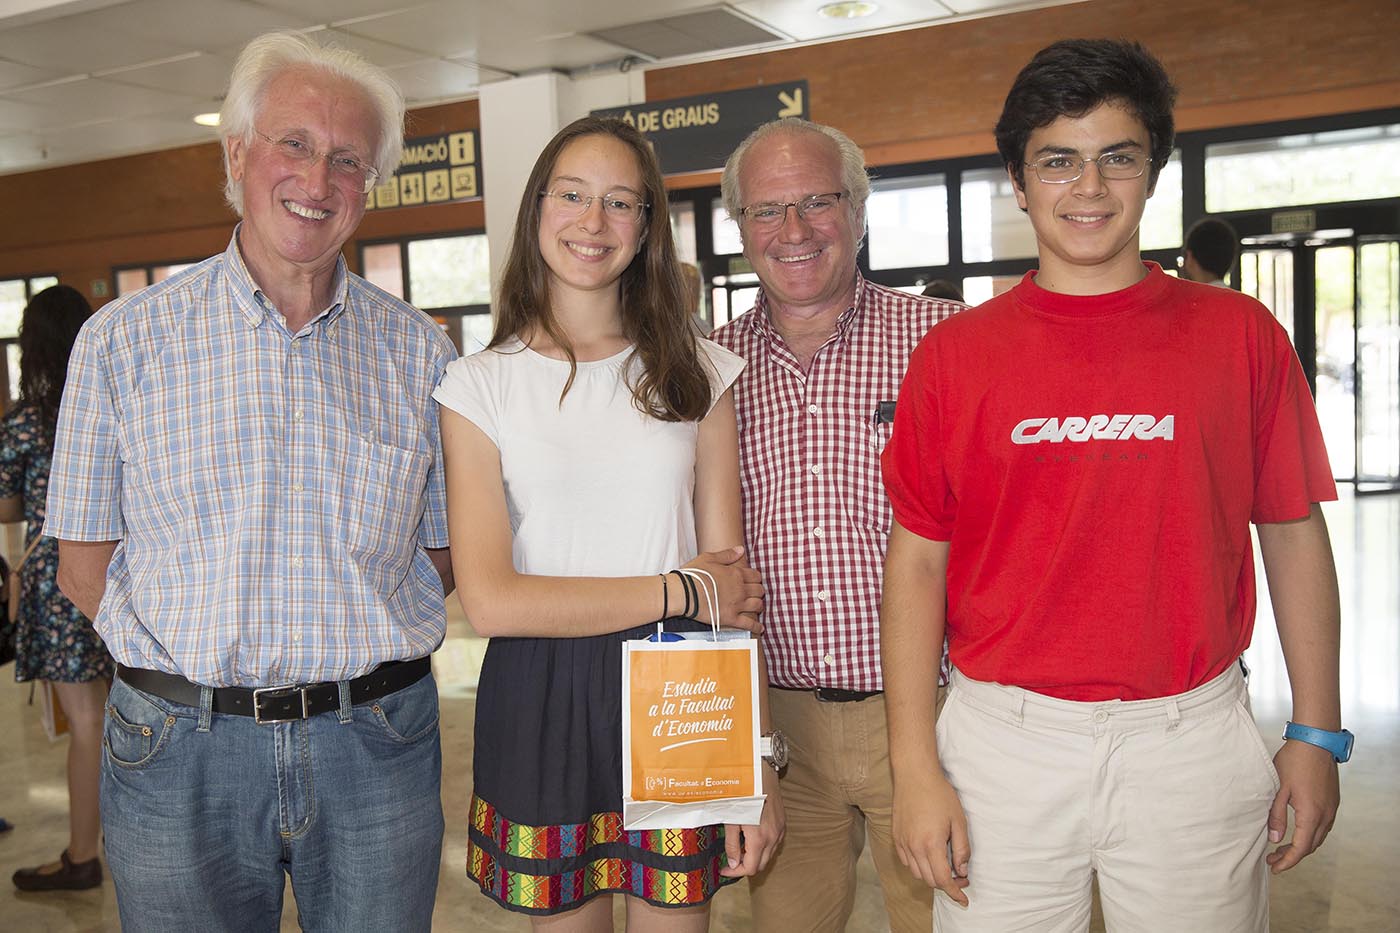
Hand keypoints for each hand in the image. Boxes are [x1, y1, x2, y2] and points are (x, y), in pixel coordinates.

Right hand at [683, 546, 763, 632]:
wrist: (683, 592)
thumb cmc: (693, 574)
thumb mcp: (709, 558)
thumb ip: (727, 554)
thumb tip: (741, 549)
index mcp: (736, 574)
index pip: (756, 576)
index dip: (756, 578)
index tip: (753, 581)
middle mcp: (740, 589)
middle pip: (759, 590)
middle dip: (758, 591)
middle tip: (754, 593)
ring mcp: (737, 605)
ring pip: (757, 605)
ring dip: (759, 606)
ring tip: (757, 607)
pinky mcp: (730, 618)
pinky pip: (748, 624)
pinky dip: (756, 627)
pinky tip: (760, 628)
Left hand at [720, 769, 784, 876]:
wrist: (760, 775)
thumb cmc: (743, 794)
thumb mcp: (731, 820)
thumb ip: (732, 845)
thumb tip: (733, 863)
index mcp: (759, 839)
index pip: (750, 868)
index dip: (735, 872)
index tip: (725, 869)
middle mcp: (773, 838)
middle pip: (761, 865)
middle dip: (745, 866)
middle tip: (730, 861)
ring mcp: (780, 831)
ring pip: (769, 856)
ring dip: (755, 857)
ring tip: (740, 848)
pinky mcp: (783, 824)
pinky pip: (775, 844)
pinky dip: (764, 848)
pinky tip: (752, 839)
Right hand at [894, 772, 969, 905]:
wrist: (914, 775)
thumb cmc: (939, 795)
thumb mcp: (959, 821)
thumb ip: (961, 849)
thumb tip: (961, 870)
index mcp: (931, 844)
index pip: (943, 879)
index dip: (955, 893)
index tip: (964, 900)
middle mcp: (913, 847)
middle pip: (929, 880)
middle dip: (946, 885)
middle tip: (960, 877)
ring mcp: (902, 842)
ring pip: (917, 873)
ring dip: (932, 876)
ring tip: (945, 866)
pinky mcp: (896, 836)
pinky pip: (906, 861)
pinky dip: (918, 866)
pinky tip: (928, 857)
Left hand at [1266, 739, 1339, 872]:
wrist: (1315, 742)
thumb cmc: (1294, 762)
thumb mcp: (1279, 789)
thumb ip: (1276, 815)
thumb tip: (1275, 839)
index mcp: (1312, 814)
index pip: (1301, 848)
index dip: (1288, 861)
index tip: (1275, 867)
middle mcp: (1326, 815)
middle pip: (1311, 846)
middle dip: (1292, 856)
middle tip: (1273, 859)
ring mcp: (1331, 808)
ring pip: (1318, 837)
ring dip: (1302, 846)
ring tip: (1281, 848)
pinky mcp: (1332, 801)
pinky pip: (1323, 826)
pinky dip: (1310, 834)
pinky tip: (1297, 831)